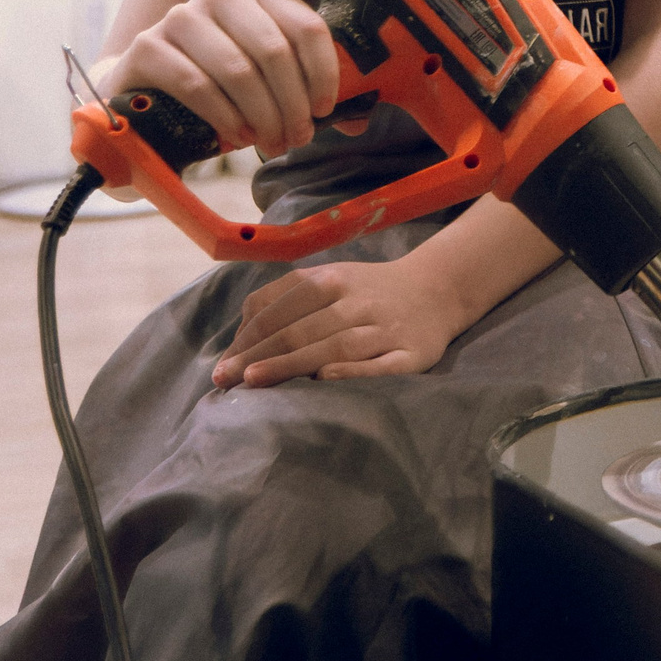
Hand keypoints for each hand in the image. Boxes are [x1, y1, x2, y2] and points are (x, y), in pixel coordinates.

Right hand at [107, 0, 339, 153]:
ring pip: (238, 70)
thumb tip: (358, 124)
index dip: (323, 74)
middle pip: (274, 51)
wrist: (145, 88)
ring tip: (268, 142)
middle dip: (291, 104)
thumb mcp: (266, 76)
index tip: (323, 111)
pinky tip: (236, 138)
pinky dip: (224, 117)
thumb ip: (307, 89)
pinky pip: (197, 85)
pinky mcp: (148, 46)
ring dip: (261, 115)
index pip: (307, 28)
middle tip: (295, 138)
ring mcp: (181, 16)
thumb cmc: (219, 82)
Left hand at [210, 256, 468, 387]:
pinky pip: (383, 366)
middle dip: (260, 355)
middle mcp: (359, 301)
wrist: (439, 289)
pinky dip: (354, 372)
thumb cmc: (368, 292)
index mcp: (334, 279)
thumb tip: (239, 342)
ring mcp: (387, 327)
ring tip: (256, 381)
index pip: (282, 309)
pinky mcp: (413, 353)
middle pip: (303, 329)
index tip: (222, 368)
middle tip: (226, 381)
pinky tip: (325, 381)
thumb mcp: (328, 279)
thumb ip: (284, 301)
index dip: (248, 338)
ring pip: (336, 346)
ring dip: (293, 363)